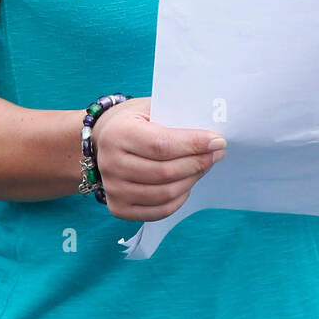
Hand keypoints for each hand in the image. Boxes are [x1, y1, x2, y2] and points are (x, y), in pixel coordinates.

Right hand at [91, 97, 226, 220]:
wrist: (101, 140)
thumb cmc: (133, 121)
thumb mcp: (149, 108)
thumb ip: (176, 117)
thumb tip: (211, 135)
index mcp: (118, 134)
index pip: (161, 145)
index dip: (193, 145)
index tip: (218, 141)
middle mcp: (110, 163)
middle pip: (165, 172)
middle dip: (198, 163)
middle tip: (217, 153)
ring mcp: (113, 189)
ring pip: (165, 194)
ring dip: (192, 180)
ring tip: (204, 166)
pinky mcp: (119, 208)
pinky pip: (159, 210)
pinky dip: (180, 198)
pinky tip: (188, 183)